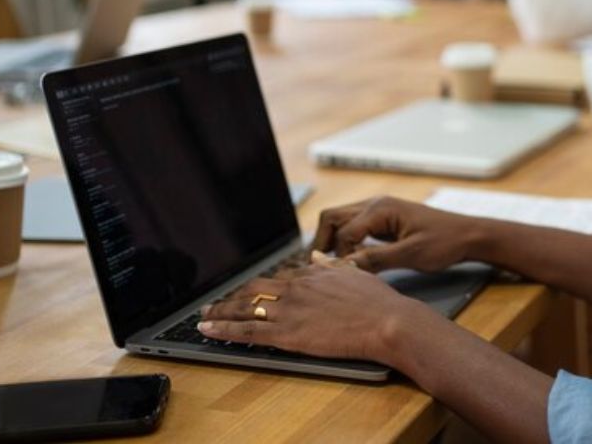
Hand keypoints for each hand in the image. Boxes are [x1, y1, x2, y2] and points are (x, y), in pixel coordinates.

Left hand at [197, 264, 433, 364]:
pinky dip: (224, 329)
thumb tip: (317, 258)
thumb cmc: (378, 302)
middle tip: (214, 304)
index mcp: (312, 274)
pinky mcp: (287, 333)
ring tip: (204, 317)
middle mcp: (296, 288)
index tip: (250, 293)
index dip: (259, 287)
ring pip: (245, 308)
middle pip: (253, 290)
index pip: (277, 279)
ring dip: (220, 313)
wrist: (387, 321)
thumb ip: (332, 267)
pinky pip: (247, 330)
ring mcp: (289, 310)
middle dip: (231, 297)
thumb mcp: (355, 274)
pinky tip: (208, 330)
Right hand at [312, 196, 482, 272]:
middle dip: (323, 242)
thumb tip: (347, 266)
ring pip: (340, 221)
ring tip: (334, 266)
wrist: (467, 235)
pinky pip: (354, 227)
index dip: (340, 255)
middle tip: (323, 268)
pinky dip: (346, 241)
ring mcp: (378, 210)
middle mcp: (375, 205)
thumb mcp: (411, 254)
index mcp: (381, 209)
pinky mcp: (383, 220)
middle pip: (332, 218)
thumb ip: (377, 259)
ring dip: (333, 241)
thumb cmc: (444, 242)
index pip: (343, 231)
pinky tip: (351, 259)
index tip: (346, 274)